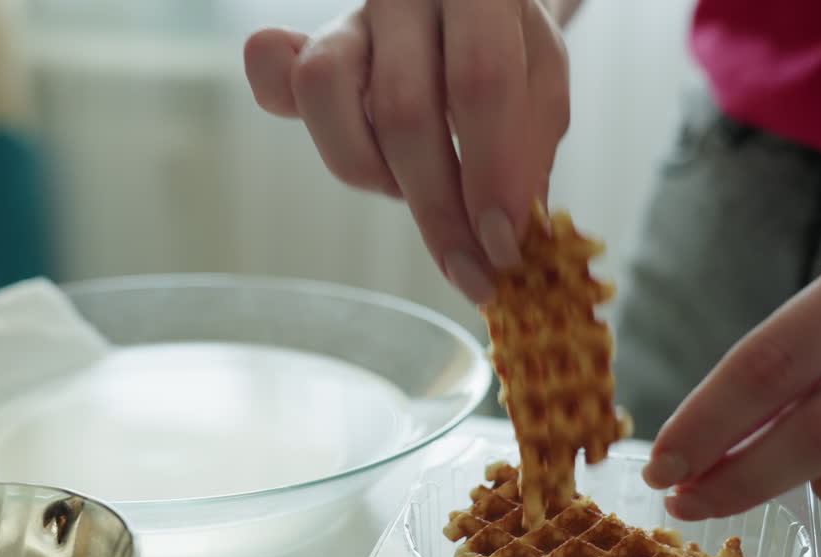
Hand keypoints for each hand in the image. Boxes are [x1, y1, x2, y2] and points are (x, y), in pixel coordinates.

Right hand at [243, 0, 572, 303]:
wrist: (472, 11)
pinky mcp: (312, 45)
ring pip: (324, 92)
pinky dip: (282, 109)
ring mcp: (352, 17)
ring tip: (414, 192)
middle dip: (437, 206)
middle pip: (403, 108)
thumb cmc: (508, 49)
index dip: (490, 172)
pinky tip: (337, 148)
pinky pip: (279, 79)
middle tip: (468, 268)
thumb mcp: (541, 87)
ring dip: (372, 174)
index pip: (480, 81)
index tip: (503, 245)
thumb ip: (528, 150)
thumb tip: (508, 240)